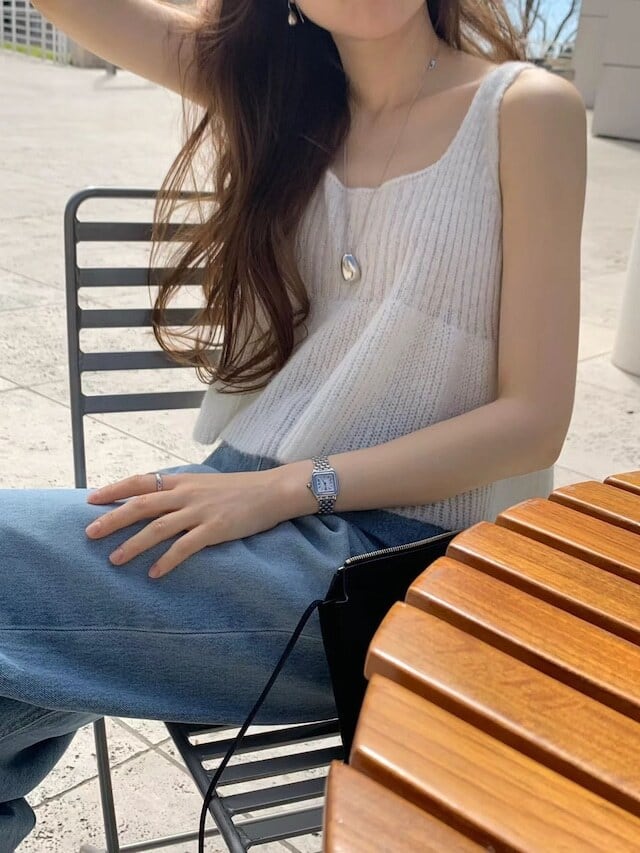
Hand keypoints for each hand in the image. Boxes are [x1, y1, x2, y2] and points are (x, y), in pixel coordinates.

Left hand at [85, 469, 290, 578]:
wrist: (273, 490)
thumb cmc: (241, 489)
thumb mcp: (206, 484)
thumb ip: (182, 492)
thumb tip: (158, 503)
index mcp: (182, 481)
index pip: (141, 481)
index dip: (115, 490)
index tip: (91, 500)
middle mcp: (187, 493)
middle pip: (142, 504)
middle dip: (113, 519)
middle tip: (90, 533)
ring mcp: (200, 511)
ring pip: (158, 527)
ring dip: (134, 544)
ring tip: (114, 560)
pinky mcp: (216, 528)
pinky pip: (186, 546)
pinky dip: (168, 559)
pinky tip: (154, 573)